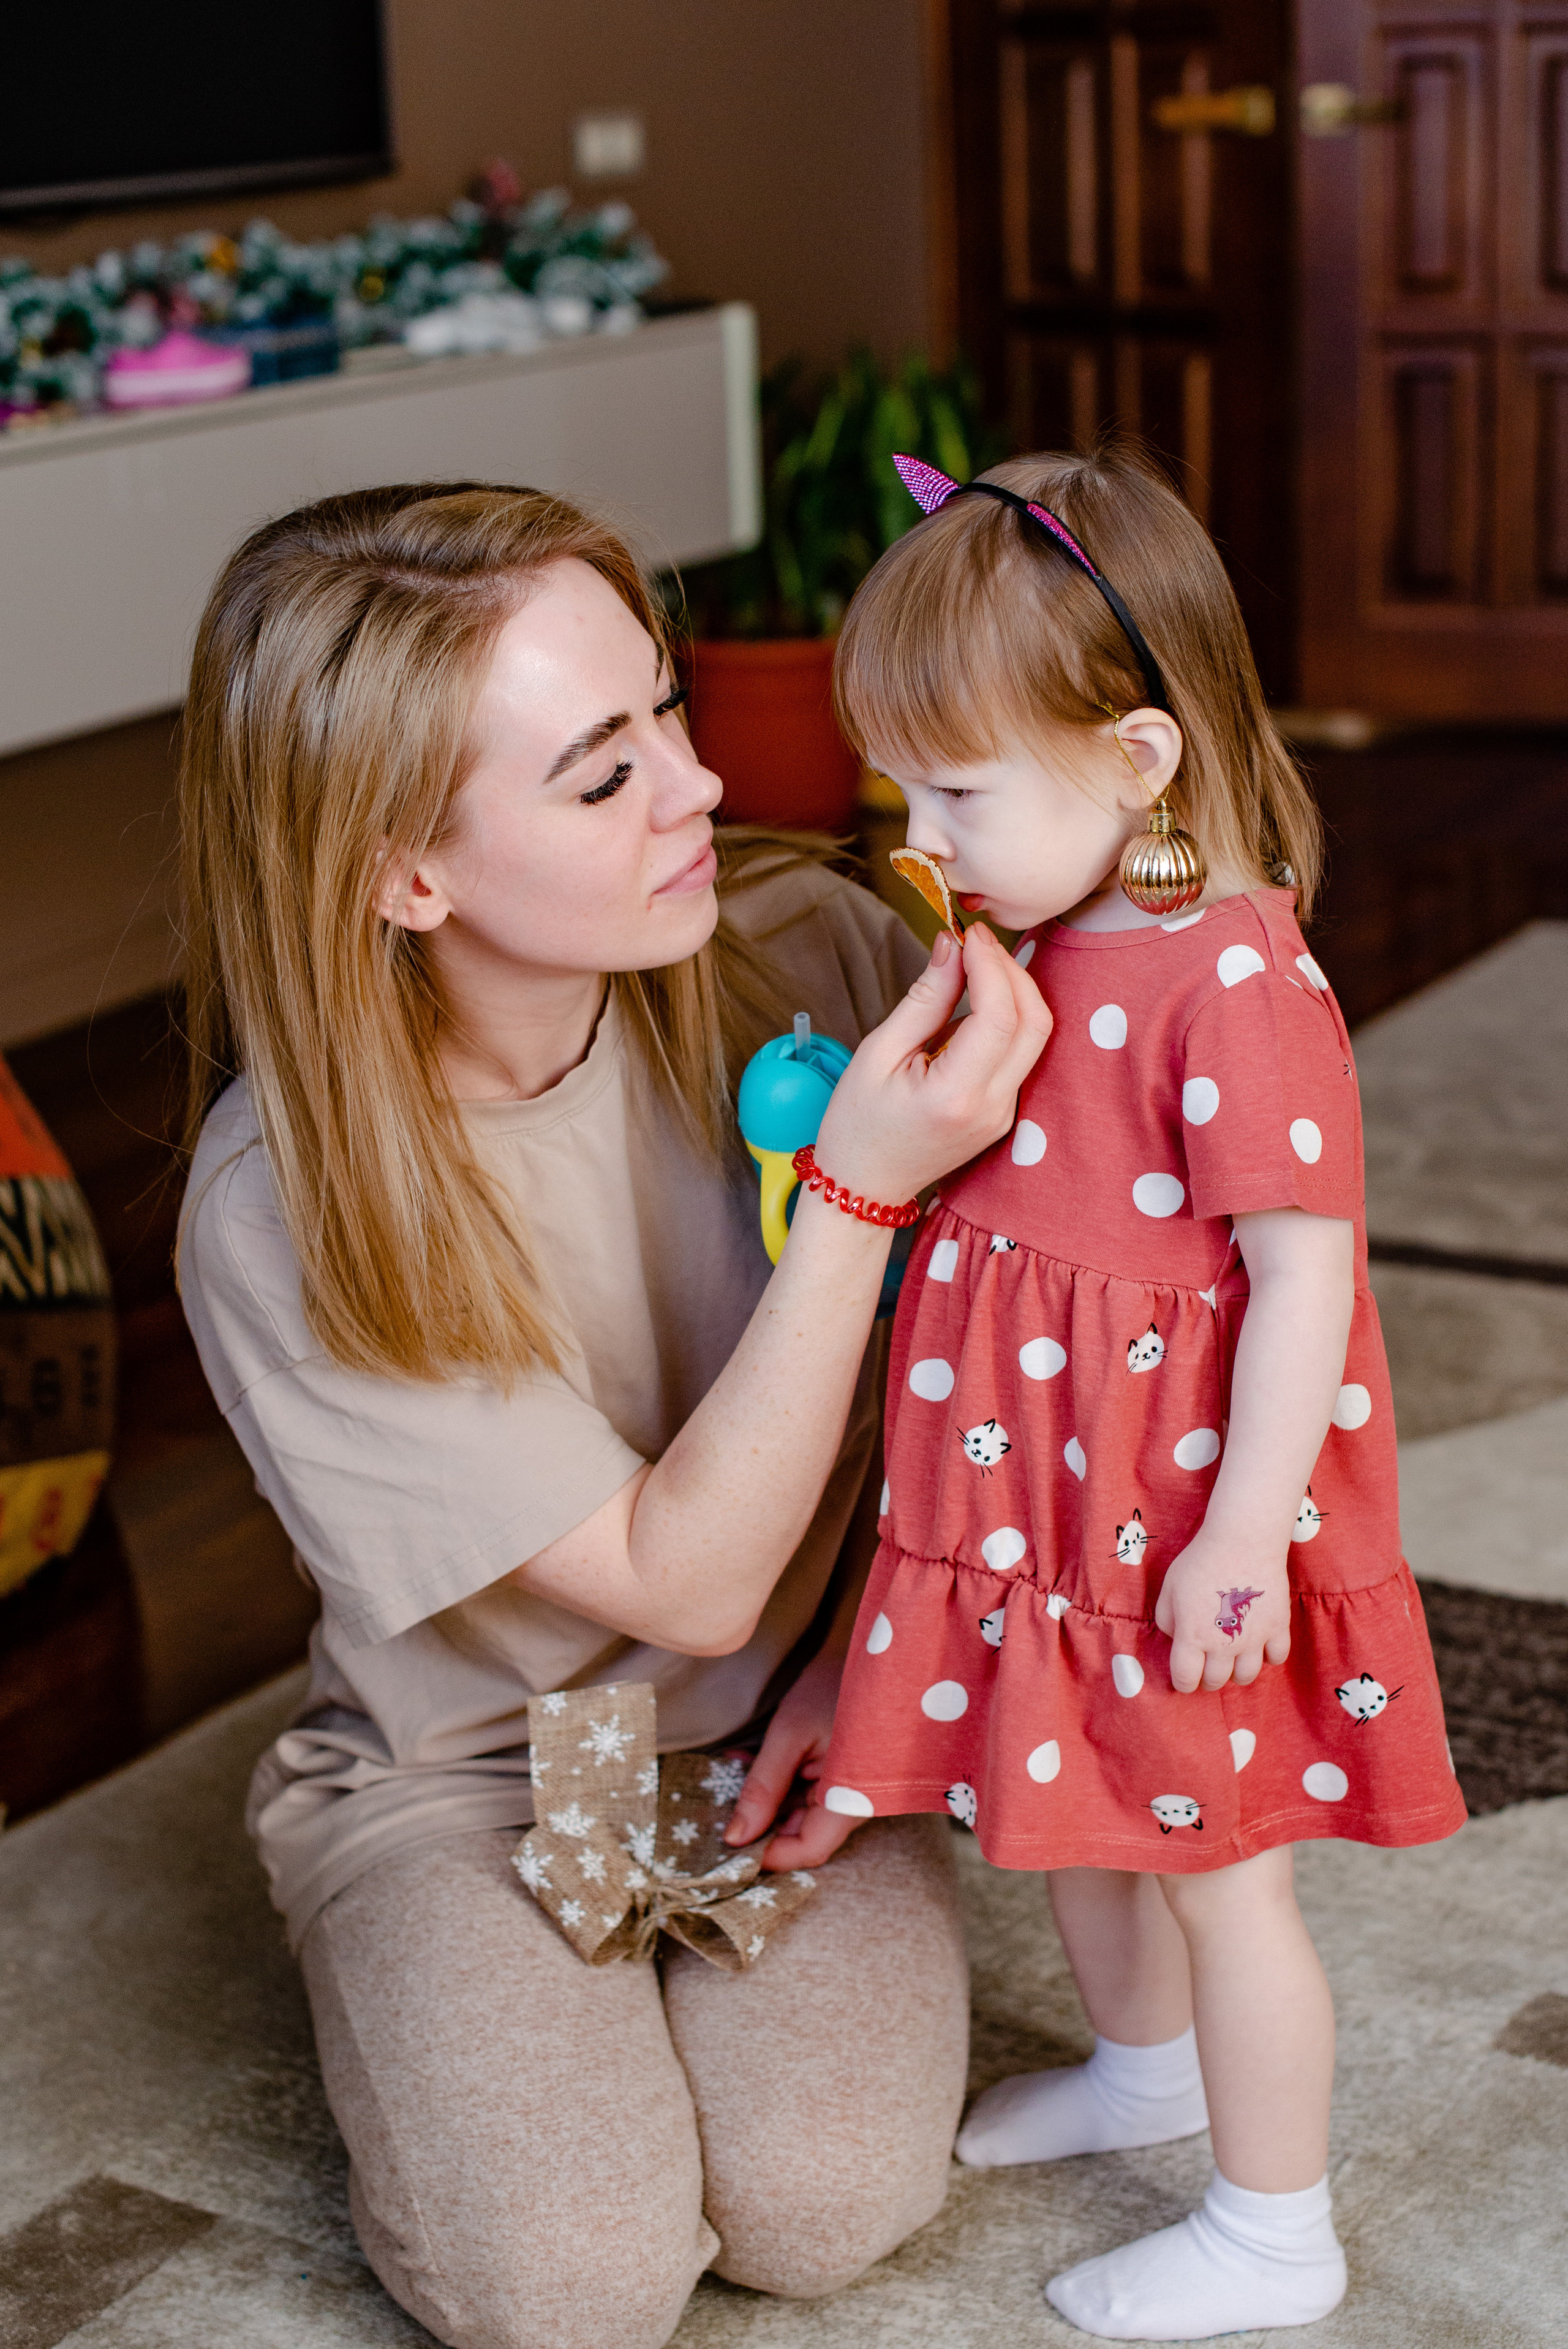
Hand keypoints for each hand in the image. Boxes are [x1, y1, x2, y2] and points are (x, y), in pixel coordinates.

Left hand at [722, 1646, 864, 1870]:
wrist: (867, 1649)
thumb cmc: (834, 1686)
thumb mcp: (790, 1733)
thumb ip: (763, 1788)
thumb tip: (734, 1838)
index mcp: (852, 1797)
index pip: (809, 1850)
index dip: (768, 1855)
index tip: (729, 1845)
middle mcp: (856, 1802)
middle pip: (803, 1835)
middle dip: (760, 1826)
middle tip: (718, 1810)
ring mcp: (851, 1790)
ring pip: (801, 1815)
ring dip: (764, 1801)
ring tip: (729, 1775)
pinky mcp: (843, 1777)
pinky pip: (807, 1794)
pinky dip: (777, 1785)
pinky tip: (746, 1763)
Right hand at [813, 921, 1051, 1207]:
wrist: (863, 1186)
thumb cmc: (857, 1124)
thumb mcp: (878, 1054)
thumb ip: (923, 1000)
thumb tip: (951, 947)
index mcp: (956, 1096)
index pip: (1000, 1015)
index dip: (990, 964)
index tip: (968, 934)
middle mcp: (993, 1108)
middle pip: (1035, 1022)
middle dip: (1012, 970)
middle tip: (976, 943)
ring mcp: (1005, 1114)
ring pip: (1035, 1037)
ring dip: (1014, 991)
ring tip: (974, 966)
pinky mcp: (1005, 1113)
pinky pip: (1021, 1054)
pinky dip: (1008, 1018)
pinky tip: (974, 1005)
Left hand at [1154, 1529, 1291, 1693]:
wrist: (1241, 1540)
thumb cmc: (1201, 1561)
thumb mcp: (1169, 1588)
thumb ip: (1167, 1620)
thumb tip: (1177, 1639)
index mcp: (1192, 1636)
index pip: (1185, 1679)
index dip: (1182, 1683)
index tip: (1184, 1678)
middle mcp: (1223, 1645)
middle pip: (1215, 1681)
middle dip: (1207, 1679)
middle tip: (1205, 1666)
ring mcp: (1254, 1638)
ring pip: (1246, 1676)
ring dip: (1235, 1671)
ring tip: (1230, 1656)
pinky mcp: (1278, 1627)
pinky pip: (1276, 1658)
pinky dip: (1267, 1656)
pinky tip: (1258, 1642)